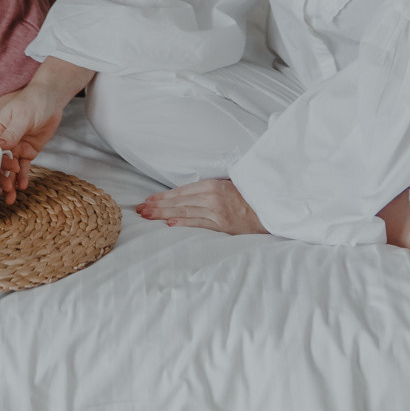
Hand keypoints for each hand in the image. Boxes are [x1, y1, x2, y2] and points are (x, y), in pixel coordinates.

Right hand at [0, 84, 64, 202]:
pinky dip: (22, 177)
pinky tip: (22, 186)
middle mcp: (2, 140)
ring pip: (9, 167)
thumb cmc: (34, 100)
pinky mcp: (27, 151)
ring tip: (11, 196)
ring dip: (9, 181)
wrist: (52, 98)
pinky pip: (23, 166)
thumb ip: (11, 133)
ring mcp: (15, 146)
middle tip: (5, 188)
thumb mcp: (22, 115)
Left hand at [136, 179, 267, 234]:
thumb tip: (186, 196)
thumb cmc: (247, 196)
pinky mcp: (222, 226)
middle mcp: (211, 197)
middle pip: (179, 201)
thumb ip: (208, 190)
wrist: (269, 207)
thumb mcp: (227, 185)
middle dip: (157, 206)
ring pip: (185, 213)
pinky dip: (184, 224)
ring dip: (164, 215)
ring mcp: (216, 212)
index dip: (163, 196)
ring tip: (148, 216)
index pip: (181, 191)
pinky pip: (200, 224)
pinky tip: (170, 225)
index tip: (148, 200)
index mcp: (212, 185)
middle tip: (140, 210)